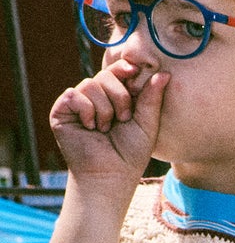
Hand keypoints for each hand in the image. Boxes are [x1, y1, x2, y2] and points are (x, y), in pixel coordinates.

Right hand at [49, 54, 167, 193]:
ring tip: (105, 128)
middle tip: (123, 118)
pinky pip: (74, 94)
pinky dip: (86, 110)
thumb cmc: (130, 153)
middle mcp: (96, 97)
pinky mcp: (62, 110)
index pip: (119, 71)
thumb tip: (165, 73)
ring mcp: (78, 103)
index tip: (134, 70)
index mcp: (116, 97)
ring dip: (104, 108)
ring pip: (90, 83)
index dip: (125, 68)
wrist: (110, 175)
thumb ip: (153, 98)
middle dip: (119, 96)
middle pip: (106, 74)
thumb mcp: (147, 123)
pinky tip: (90, 127)